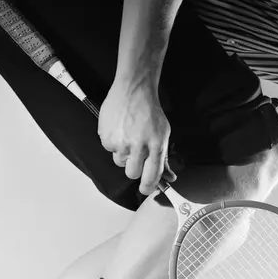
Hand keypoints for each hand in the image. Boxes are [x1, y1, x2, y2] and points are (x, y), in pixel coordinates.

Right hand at [98, 79, 176, 194]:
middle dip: (133, 168)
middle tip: (135, 155)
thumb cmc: (149, 112)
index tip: (145, 189)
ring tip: (127, 135)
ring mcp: (122, 142)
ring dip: (123, 153)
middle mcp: (139, 146)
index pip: (152, 176)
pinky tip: (119, 129)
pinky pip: (109, 149)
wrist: (133, 89)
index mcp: (156, 146)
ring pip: (119, 161)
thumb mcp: (162, 134)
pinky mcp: (107, 137)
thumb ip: (164, 159)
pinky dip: (113, 142)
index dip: (147, 187)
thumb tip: (169, 179)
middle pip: (132, 174)